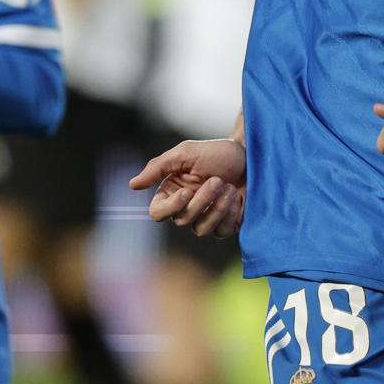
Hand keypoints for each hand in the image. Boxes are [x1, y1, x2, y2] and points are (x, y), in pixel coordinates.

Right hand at [129, 138, 246, 236]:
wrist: (251, 155)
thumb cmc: (218, 152)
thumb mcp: (187, 152)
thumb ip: (159, 166)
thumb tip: (132, 184)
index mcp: (172, 191)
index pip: (157, 213)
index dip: (170, 207)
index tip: (186, 191)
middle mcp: (186, 208)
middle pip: (182, 220)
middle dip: (202, 200)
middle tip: (218, 180)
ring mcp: (206, 218)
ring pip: (202, 229)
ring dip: (217, 208)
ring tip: (230, 187)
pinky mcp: (226, 223)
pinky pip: (222, 231)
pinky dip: (231, 214)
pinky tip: (238, 198)